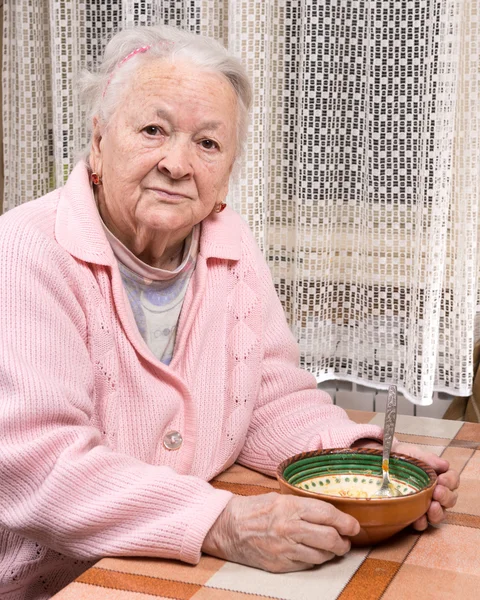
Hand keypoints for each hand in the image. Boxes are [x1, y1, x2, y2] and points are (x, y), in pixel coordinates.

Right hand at [202, 492, 359, 572]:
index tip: (354, 526)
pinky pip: (307, 565)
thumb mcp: (279, 498)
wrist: (228, 527)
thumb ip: (303, 506)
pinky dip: (315, 560)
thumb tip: (330, 514)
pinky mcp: (280, 565)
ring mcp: (285, 549)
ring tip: (332, 548)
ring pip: (322, 555)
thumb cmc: (254, 509)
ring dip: (331, 553)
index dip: (346, 522)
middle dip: (343, 541)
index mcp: (290, 507)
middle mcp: (289, 528)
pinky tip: (313, 553)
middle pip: (330, 538)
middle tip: (346, 540)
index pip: (327, 515)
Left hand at [393, 442, 459, 529]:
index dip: (450, 481)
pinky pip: (423, 524)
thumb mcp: (415, 454)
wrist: (383, 465)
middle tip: (437, 493)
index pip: (453, 480)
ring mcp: (428, 505)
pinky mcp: (416, 515)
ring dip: (438, 512)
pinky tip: (419, 519)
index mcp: (440, 476)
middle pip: (451, 499)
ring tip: (432, 507)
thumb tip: (444, 464)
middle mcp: (437, 493)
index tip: (442, 480)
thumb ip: (429, 459)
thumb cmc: (403, 459)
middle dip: (446, 497)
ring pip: (441, 514)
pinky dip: (422, 522)